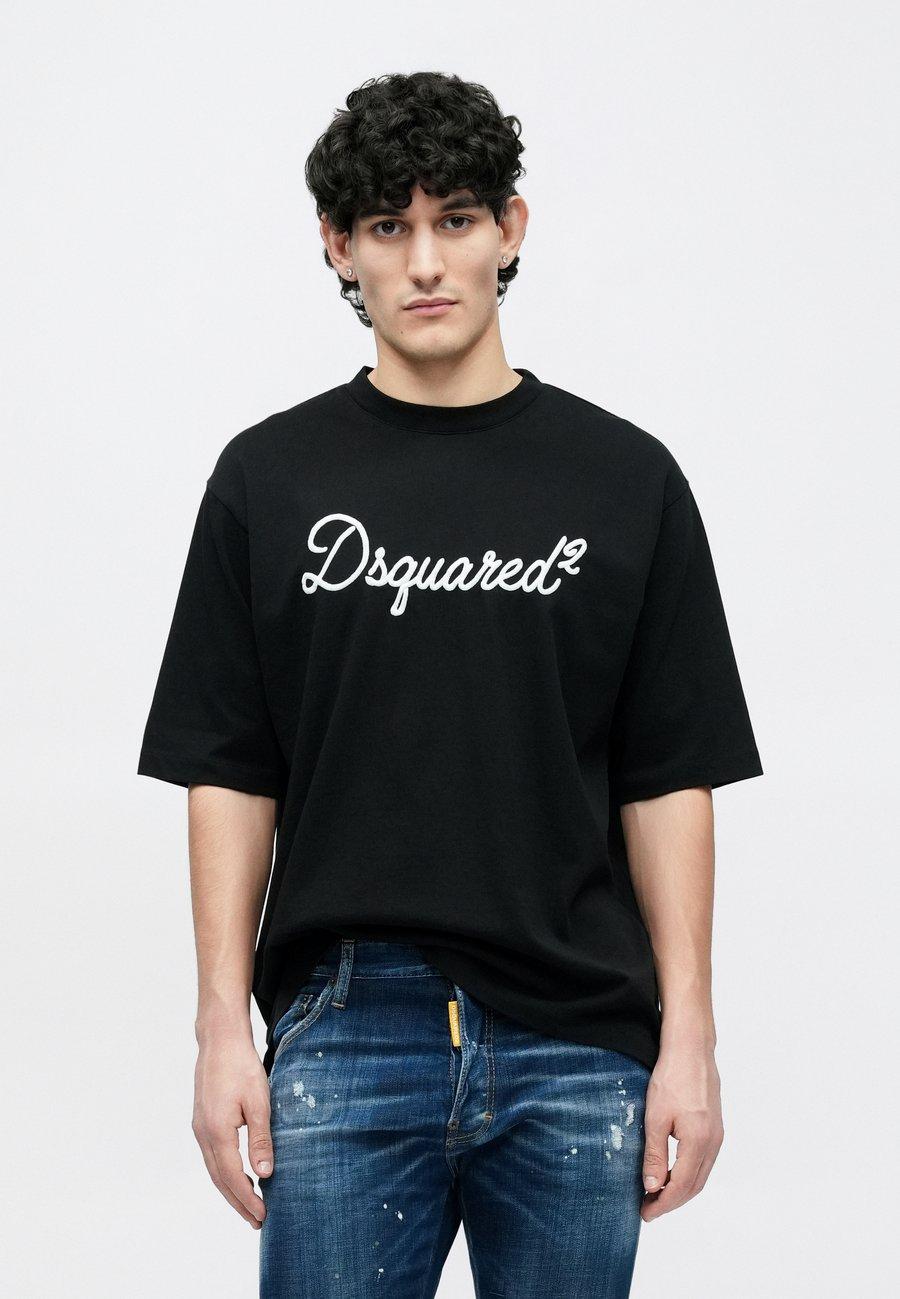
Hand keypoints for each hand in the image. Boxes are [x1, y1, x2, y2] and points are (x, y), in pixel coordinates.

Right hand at [191, 1029, 273, 1228]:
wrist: (220, 1040)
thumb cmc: (242, 1066)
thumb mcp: (259, 1101)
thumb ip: (260, 1139)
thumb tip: (263, 1175)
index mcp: (217, 1131)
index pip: (232, 1177)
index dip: (247, 1199)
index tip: (262, 1215)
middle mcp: (203, 1134)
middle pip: (219, 1179)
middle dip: (238, 1202)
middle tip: (256, 1221)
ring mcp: (199, 1128)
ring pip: (213, 1169)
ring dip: (230, 1189)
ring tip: (249, 1205)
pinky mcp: (202, 1121)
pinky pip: (212, 1156)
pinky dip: (224, 1172)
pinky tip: (239, 1174)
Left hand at [640, 1041, 724, 1221]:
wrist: (691, 1049)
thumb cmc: (671, 1077)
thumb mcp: (655, 1118)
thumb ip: (655, 1155)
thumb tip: (653, 1188)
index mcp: (699, 1142)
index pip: (682, 1187)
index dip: (664, 1205)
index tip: (645, 1213)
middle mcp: (713, 1142)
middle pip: (695, 1186)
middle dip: (672, 1201)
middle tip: (648, 1208)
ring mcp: (717, 1135)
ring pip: (701, 1175)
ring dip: (681, 1189)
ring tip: (657, 1193)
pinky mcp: (715, 1126)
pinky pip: (704, 1161)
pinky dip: (688, 1173)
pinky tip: (672, 1171)